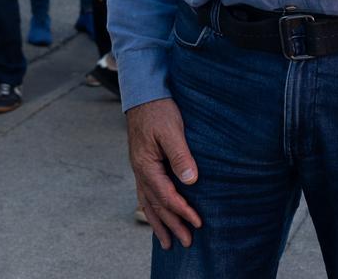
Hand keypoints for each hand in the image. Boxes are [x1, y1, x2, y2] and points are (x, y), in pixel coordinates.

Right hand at [125, 98, 201, 249]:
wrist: (144, 94)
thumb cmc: (159, 110)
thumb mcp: (172, 130)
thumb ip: (180, 155)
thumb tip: (191, 180)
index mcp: (146, 165)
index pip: (166, 195)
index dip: (182, 211)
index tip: (197, 224)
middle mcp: (140, 171)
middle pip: (156, 205)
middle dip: (171, 225)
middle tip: (186, 242)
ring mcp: (140, 169)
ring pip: (148, 203)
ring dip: (159, 223)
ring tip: (167, 242)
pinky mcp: (143, 164)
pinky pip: (145, 193)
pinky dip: (151, 208)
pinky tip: (156, 215)